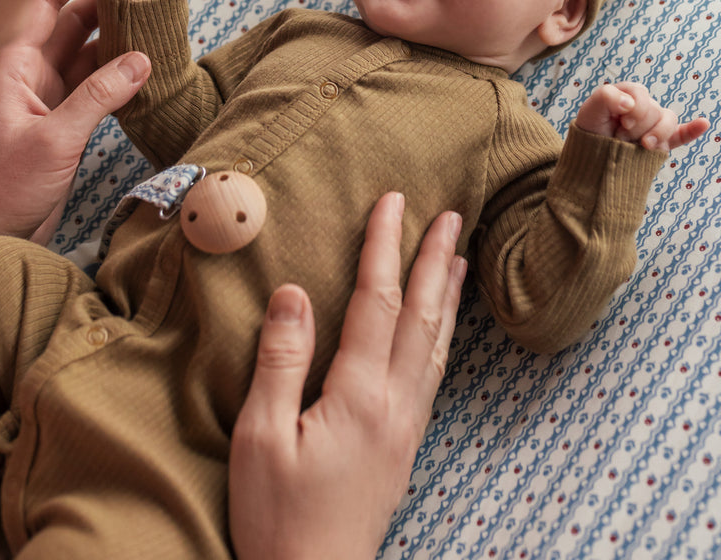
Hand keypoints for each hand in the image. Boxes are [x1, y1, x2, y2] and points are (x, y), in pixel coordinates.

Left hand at [0, 0, 151, 247]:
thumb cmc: (1, 188)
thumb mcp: (54, 139)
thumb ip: (100, 96)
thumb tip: (142, 58)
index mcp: (14, 63)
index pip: (47, 0)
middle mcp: (30, 71)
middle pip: (74, 19)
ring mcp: (49, 94)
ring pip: (89, 49)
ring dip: (119, 33)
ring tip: (155, 10)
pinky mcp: (65, 118)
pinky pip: (97, 81)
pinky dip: (120, 69)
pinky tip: (147, 57)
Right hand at [229, 193, 466, 559]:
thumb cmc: (278, 519)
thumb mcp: (260, 438)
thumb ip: (280, 361)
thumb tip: (292, 292)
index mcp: (359, 396)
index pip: (376, 303)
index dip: (384, 247)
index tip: (392, 202)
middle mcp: (394, 405)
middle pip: (422, 317)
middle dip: (434, 261)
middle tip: (451, 215)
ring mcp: (405, 427)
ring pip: (436, 346)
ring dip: (448, 296)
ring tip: (460, 258)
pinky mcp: (404, 446)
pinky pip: (433, 374)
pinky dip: (443, 336)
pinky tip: (440, 330)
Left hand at [576, 81, 708, 150]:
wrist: (591, 158)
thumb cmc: (591, 130)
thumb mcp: (590, 110)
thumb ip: (606, 97)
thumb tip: (629, 103)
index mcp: (629, 94)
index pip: (641, 94)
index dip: (634, 110)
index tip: (621, 123)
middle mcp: (644, 107)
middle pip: (654, 110)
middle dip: (637, 127)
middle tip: (620, 137)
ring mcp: (654, 125)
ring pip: (668, 121)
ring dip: (656, 134)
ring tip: (641, 145)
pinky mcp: (662, 142)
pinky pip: (682, 134)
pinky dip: (693, 129)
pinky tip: (703, 123)